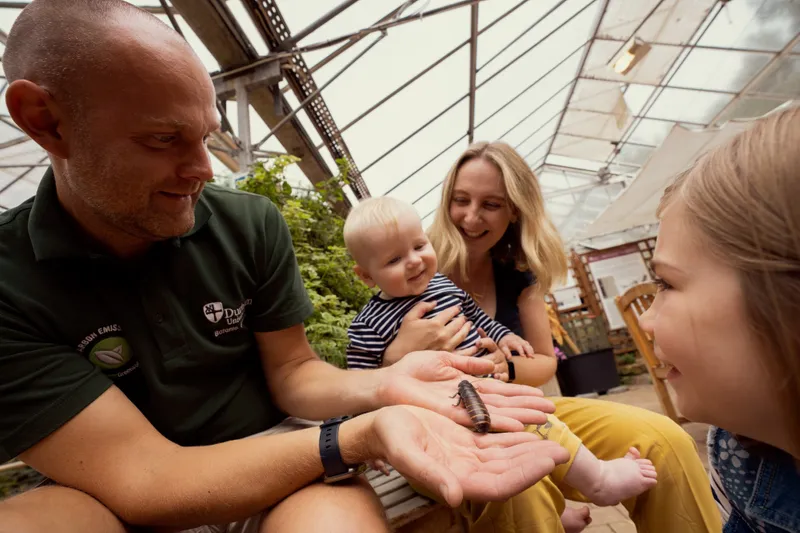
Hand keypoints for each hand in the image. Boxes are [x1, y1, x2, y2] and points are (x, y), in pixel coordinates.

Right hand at [369, 405, 569, 506]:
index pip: (500, 485)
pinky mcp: (465, 441)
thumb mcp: (406, 453)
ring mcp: (467, 457)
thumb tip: (456, 497)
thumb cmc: (389, 438)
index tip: (549, 462)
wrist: (378, 425)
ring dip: (529, 449)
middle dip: (536, 461)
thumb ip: (430, 476)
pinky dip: (513, 436)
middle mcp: (465, 472)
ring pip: (506, 456)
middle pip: (509, 471)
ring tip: (553, 439)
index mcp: (454, 480)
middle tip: (562, 449)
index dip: (526, 475)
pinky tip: (529, 428)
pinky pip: (495, 441)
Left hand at [378, 350, 552, 431]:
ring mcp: (461, 410)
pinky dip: (499, 423)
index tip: (542, 397)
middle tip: (553, 412)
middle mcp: (468, 402)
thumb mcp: (442, 359)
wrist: (387, 382)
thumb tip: (488, 364)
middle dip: (528, 408)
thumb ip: (466, 363)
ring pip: (497, 415)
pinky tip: (518, 426)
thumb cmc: (410, 371)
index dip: (521, 395)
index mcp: (467, 388)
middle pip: (504, 406)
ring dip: (521, 418)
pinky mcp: (451, 416)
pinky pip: (480, 420)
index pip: (500, 393)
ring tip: (543, 421)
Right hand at [389, 302, 470, 354]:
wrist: (400, 355)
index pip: (450, 313)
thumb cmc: (404, 336)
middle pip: (458, 324)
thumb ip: (422, 306)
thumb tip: (435, 302)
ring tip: (469, 325)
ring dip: (467, 328)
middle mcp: (443, 334)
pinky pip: (463, 351)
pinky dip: (470, 347)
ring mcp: (447, 346)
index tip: (458, 307)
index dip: (455, 309)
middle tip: (464, 317)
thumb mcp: (410, 317)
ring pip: (462, 335)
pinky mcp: (447, 356)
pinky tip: (473, 343)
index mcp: (435, 323)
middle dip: (462, 318)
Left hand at [475, 335, 509, 381]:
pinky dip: (499, 377)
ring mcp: (503, 366)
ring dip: (487, 370)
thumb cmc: (491, 356)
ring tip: (477, 372)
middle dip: (481, 360)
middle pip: (490, 357)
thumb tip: (478, 328)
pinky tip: (494, 377)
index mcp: (494, 348)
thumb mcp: (488, 347)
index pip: (490, 342)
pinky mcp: (506, 375)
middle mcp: (500, 356)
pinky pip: (503, 376)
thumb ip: (483, 338)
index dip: (483, 342)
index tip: (476, 343)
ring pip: (495, 367)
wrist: (503, 367)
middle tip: (471, 362)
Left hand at [498, 333, 534, 358]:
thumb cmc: (504, 342)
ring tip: (532, 357)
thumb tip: (509, 358)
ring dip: (530, 350)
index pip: (518, 346)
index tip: (523, 356)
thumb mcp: (503, 347)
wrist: (505, 335)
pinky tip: (531, 354)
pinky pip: (528, 345)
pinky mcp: (523, 342)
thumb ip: (506, 352)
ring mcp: (522, 340)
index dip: (521, 351)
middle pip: (525, 345)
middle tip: (531, 356)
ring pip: (527, 345)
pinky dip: (530, 349)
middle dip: (528, 350)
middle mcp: (518, 340)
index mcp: (513, 341)